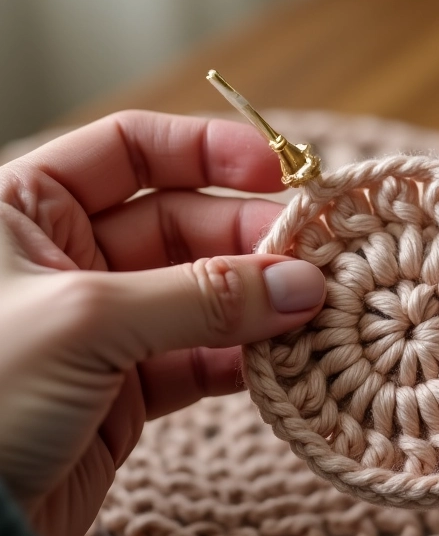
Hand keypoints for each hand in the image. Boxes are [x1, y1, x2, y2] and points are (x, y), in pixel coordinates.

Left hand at [0, 111, 325, 535]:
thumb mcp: (85, 322)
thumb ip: (202, 298)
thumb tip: (301, 284)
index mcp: (28, 208)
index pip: (130, 151)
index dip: (205, 150)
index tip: (274, 171)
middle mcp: (69, 257)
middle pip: (184, 223)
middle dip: (249, 241)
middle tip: (312, 261)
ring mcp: (103, 323)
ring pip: (201, 293)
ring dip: (257, 303)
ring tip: (310, 312)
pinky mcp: (126, 385)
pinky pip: (200, 356)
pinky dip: (242, 359)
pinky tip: (279, 360)